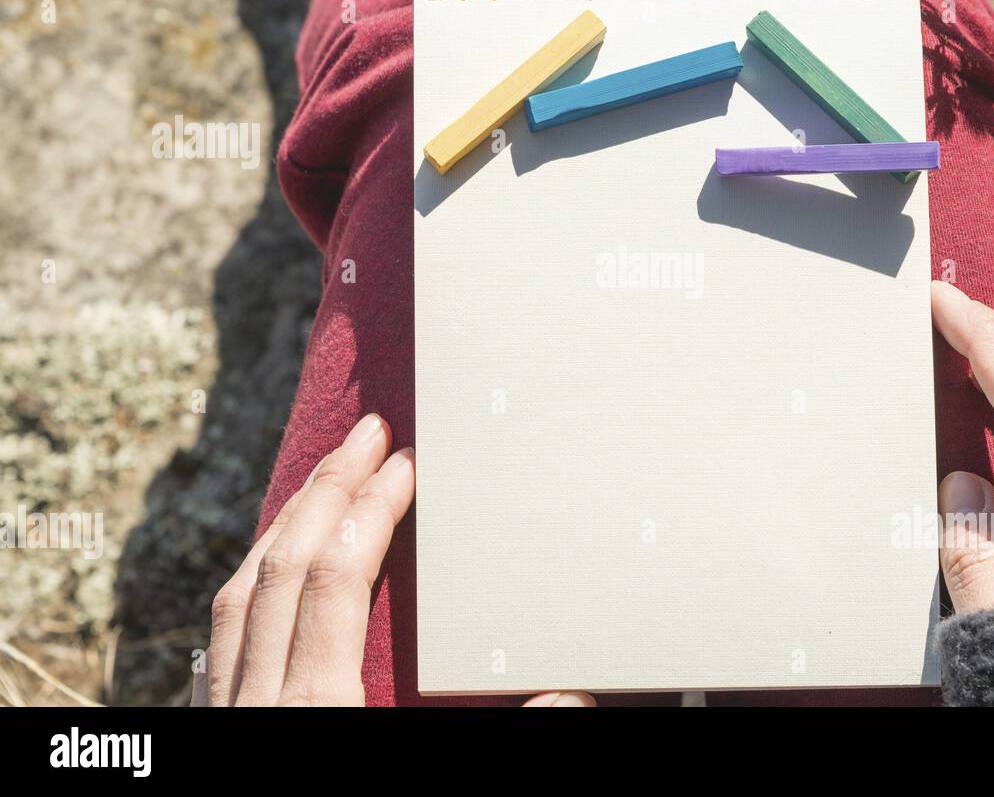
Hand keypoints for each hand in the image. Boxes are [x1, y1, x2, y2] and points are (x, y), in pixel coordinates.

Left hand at [192, 413, 595, 706]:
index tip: (406, 464)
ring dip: (285, 524)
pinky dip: (254, 579)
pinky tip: (280, 569)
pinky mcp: (222, 736)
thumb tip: (570, 698)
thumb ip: (507, 745)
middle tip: (364, 434)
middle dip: (324, 489)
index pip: (335, 580)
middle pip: (278, 567)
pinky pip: (224, 636)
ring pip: (237, 595)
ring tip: (329, 478)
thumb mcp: (442, 786)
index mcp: (316, 715)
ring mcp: (230, 720)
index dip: (371, 511)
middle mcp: (259, 707)